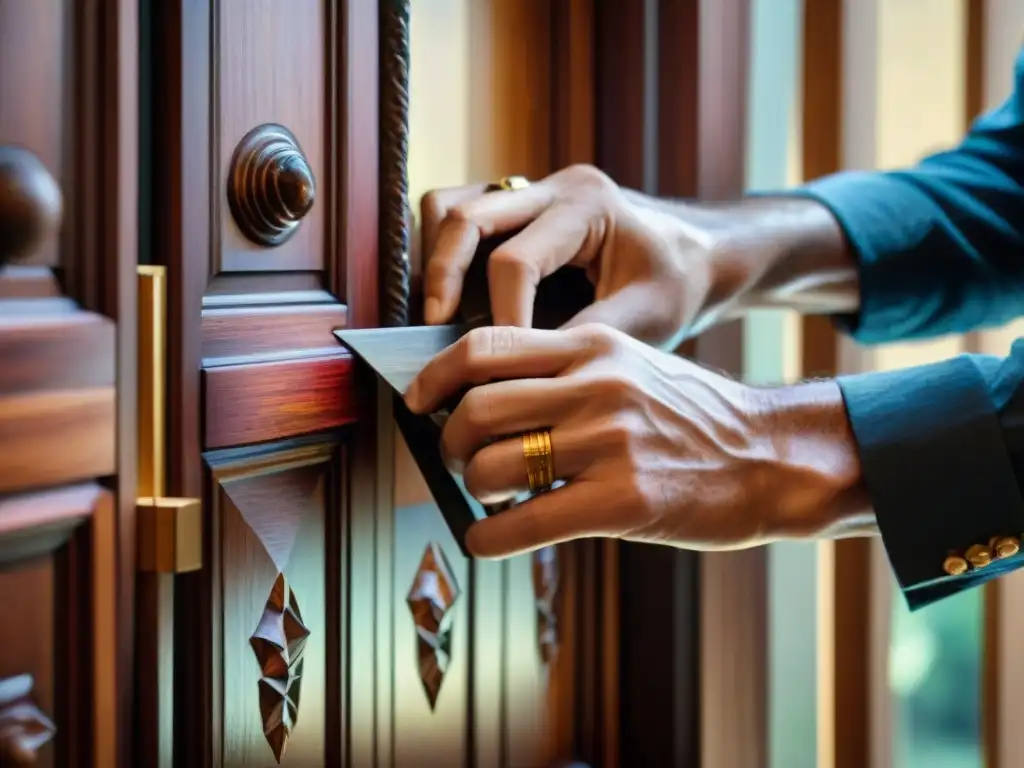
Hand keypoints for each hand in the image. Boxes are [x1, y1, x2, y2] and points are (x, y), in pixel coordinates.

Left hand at [404, 323, 866, 557]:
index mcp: (593, 348)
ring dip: (473, 490)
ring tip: (490, 497)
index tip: (416, 401)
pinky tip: (489, 539)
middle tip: (454, 459)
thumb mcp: (632, 366)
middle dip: (448, 443)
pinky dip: (488, 537)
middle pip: (477, 409)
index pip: (484, 348)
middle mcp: (596, 387)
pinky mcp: (624, 501)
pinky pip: (523, 523)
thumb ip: (566, 373)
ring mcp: (610, 443)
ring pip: (492, 467)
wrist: (772, 455)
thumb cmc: (694, 416)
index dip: (435, 378)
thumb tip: (484, 400)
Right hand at [419, 165, 719, 344]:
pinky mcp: (519, 207)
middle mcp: (554, 186)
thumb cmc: (678, 285)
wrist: (698, 256)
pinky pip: (461, 216)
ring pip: (450, 204)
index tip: (504, 366)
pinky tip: (456, 301)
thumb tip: (520, 370)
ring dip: (435, 258)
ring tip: (440, 315)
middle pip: (465, 215)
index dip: (502, 319)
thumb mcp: (646, 318)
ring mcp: (532, 190)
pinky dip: (446, 254)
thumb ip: (585, 338)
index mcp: (588, 204)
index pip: (516, 261)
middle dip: (443, 277)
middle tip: (437, 330)